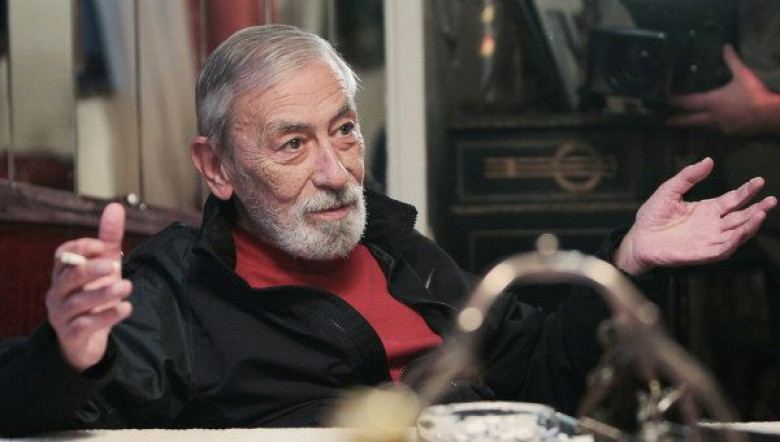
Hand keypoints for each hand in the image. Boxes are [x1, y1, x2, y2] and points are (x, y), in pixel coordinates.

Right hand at [46, 203, 132, 371]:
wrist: (86, 340)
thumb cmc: (94, 295)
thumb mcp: (105, 265)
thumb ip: (109, 238)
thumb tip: (115, 206)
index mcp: (63, 272)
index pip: (63, 255)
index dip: (81, 248)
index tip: (103, 245)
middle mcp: (58, 292)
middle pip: (69, 277)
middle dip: (90, 270)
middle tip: (114, 266)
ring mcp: (62, 314)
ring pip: (78, 302)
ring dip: (103, 293)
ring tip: (127, 286)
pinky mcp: (72, 334)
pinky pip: (86, 325)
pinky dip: (107, 316)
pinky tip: (126, 308)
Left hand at [615, 158, 776, 274]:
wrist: (638, 238)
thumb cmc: (652, 216)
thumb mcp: (669, 190)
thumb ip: (688, 176)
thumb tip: (708, 160)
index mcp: (707, 209)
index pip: (733, 200)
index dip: (747, 191)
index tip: (759, 181)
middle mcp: (712, 225)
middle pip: (741, 217)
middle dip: (757, 209)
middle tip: (772, 200)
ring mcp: (708, 239)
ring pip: (736, 234)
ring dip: (750, 225)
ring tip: (761, 213)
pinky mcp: (701, 253)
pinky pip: (722, 249)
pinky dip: (733, 241)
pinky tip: (741, 231)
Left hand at [668, 45, 779, 134]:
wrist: (769, 115)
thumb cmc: (754, 93)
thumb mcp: (743, 74)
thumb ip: (732, 60)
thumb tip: (725, 46)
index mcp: (712, 101)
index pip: (688, 101)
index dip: (676, 100)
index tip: (665, 100)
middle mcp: (713, 116)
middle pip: (691, 119)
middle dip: (678, 120)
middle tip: (667, 121)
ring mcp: (721, 126)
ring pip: (704, 125)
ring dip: (696, 123)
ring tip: (691, 121)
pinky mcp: (731, 132)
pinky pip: (718, 129)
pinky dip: (714, 125)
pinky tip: (717, 123)